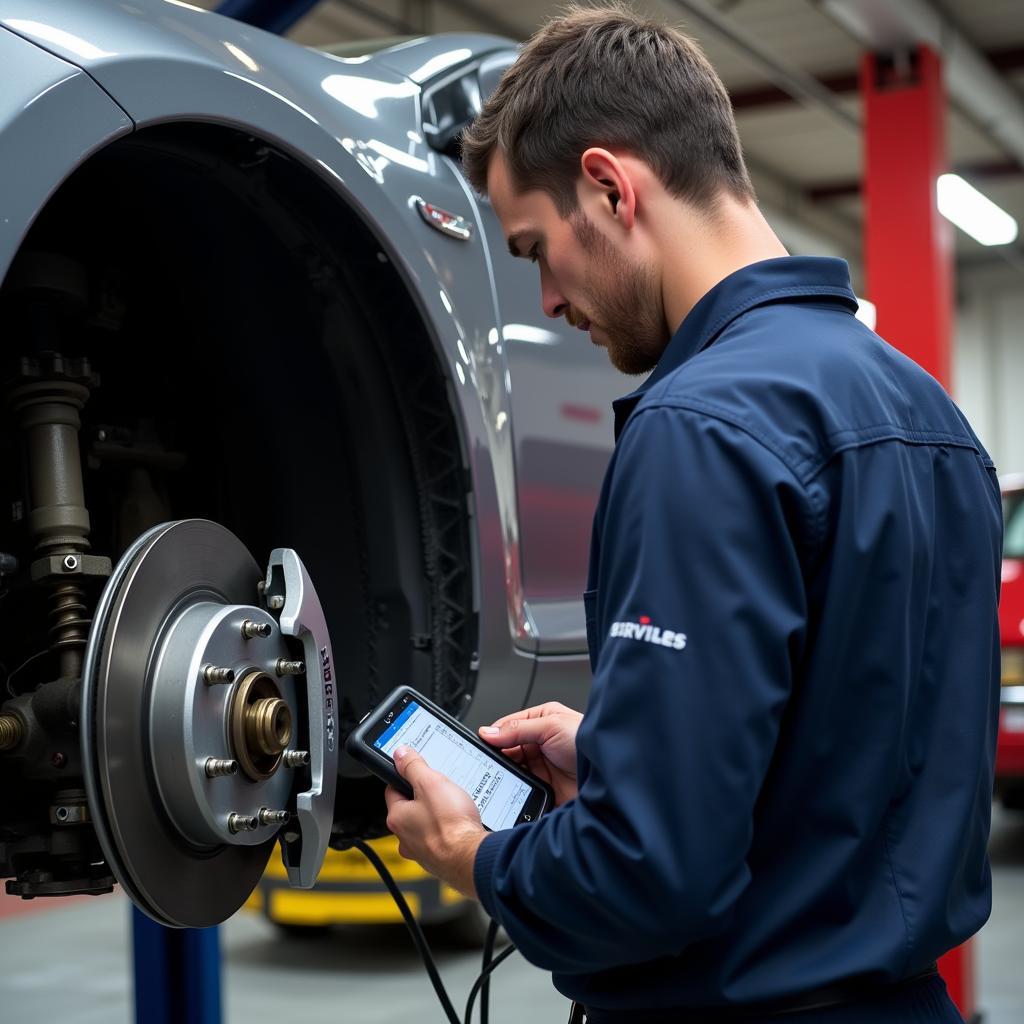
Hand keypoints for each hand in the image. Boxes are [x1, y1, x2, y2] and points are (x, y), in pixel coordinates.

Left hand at [384, 746, 486, 897]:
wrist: (471, 858)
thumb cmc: (450, 825)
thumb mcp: (430, 783)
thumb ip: (413, 766)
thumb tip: (400, 754)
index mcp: (397, 818)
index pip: (393, 789)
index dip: (405, 776)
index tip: (416, 771)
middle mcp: (405, 838)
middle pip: (410, 808)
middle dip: (424, 797)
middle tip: (441, 788)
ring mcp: (422, 851)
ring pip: (425, 824)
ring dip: (437, 815)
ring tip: (454, 806)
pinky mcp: (439, 859)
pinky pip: (440, 838)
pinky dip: (448, 831)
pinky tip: (461, 824)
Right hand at [479, 702, 582, 805]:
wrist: (609, 776)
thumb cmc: (590, 743)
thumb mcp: (551, 726)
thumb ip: (518, 728)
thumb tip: (490, 732)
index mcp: (541, 720)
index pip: (508, 727)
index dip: (494, 736)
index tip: (481, 745)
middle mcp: (540, 743)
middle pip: (507, 750)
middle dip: (498, 757)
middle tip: (488, 764)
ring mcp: (542, 766)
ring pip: (512, 771)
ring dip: (506, 775)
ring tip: (499, 778)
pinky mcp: (544, 788)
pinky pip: (522, 790)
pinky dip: (515, 792)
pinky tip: (511, 792)